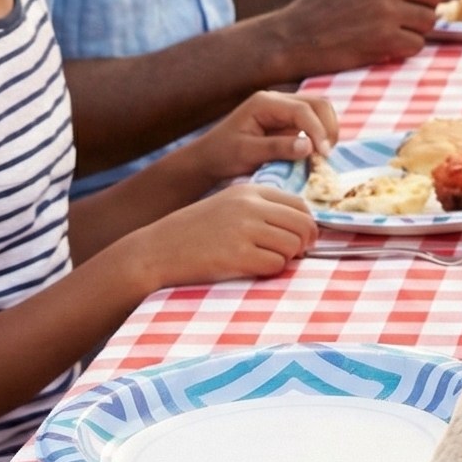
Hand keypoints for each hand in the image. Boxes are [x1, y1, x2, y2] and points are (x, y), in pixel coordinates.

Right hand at [134, 181, 317, 290]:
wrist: (156, 250)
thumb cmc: (194, 233)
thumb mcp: (229, 207)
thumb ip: (262, 210)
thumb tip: (303, 227)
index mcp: (250, 191)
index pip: (300, 204)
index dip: (305, 225)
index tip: (299, 240)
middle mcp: (250, 206)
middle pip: (303, 225)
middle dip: (303, 244)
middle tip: (291, 256)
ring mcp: (244, 229)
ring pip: (293, 246)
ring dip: (286, 259)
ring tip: (266, 261)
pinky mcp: (237, 255)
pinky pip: (276, 265)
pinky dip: (270, 271)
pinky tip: (253, 269)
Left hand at [185, 90, 337, 190]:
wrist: (208, 158)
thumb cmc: (222, 154)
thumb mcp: (246, 153)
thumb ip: (277, 148)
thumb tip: (309, 147)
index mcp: (265, 102)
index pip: (302, 110)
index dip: (317, 130)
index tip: (323, 154)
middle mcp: (278, 101)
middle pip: (318, 103)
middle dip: (328, 127)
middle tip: (326, 155)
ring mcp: (285, 110)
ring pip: (320, 111)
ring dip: (327, 131)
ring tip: (323, 156)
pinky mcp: (289, 123)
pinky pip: (314, 123)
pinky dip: (321, 136)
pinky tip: (317, 155)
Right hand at [275, 0, 457, 73]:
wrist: (291, 37)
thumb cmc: (321, 6)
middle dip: (429, 6)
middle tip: (412, 17)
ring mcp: (384, 10)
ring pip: (429, 19)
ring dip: (418, 30)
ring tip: (394, 33)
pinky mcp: (384, 39)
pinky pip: (417, 44)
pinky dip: (407, 49)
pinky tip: (387, 47)